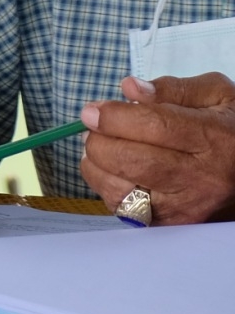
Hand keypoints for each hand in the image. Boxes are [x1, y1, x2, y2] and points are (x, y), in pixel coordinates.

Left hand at [81, 74, 234, 224]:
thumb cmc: (231, 130)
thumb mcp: (218, 96)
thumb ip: (174, 89)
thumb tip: (130, 89)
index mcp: (214, 139)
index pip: (155, 127)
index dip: (114, 117)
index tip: (92, 111)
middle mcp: (202, 178)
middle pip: (132, 161)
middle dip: (99, 141)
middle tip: (93, 126)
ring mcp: (187, 207)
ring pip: (121, 190)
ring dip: (97, 165)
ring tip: (102, 146)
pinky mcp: (173, 225)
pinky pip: (123, 208)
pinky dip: (107, 186)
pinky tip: (114, 169)